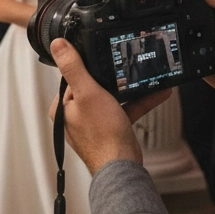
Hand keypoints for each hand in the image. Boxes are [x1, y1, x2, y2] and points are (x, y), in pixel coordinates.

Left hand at [47, 38, 172, 174]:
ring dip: (129, 89)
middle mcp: (74, 115)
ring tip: (145, 76)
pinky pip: (124, 110)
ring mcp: (93, 123)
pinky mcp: (110, 129)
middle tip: (126, 67)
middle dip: (112, 79)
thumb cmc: (102, 136)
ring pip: (111, 98)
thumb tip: (58, 46)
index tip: (102, 59)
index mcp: (62, 107)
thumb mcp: (88, 93)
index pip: (72, 78)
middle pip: (93, 86)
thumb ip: (74, 68)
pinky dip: (138, 102)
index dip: (89, 69)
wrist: (123, 167)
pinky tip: (156, 92)